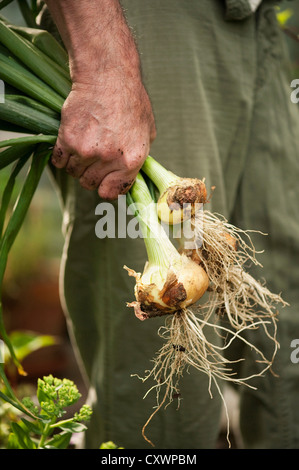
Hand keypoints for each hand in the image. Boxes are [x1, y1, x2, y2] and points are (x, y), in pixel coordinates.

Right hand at [52, 69, 155, 199]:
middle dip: (90, 174)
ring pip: (73, 172)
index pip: (111, 192)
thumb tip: (130, 176)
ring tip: (83, 145)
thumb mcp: (147, 131)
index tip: (104, 181)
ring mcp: (86, 150)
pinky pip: (58, 161)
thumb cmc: (131, 101)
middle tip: (93, 158)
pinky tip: (69, 143)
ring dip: (76, 163)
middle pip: (89, 183)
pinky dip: (61, 156)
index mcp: (132, 160)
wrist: (108, 75)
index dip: (106, 187)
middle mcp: (109, 159)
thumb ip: (139, 157)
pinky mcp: (67, 139)